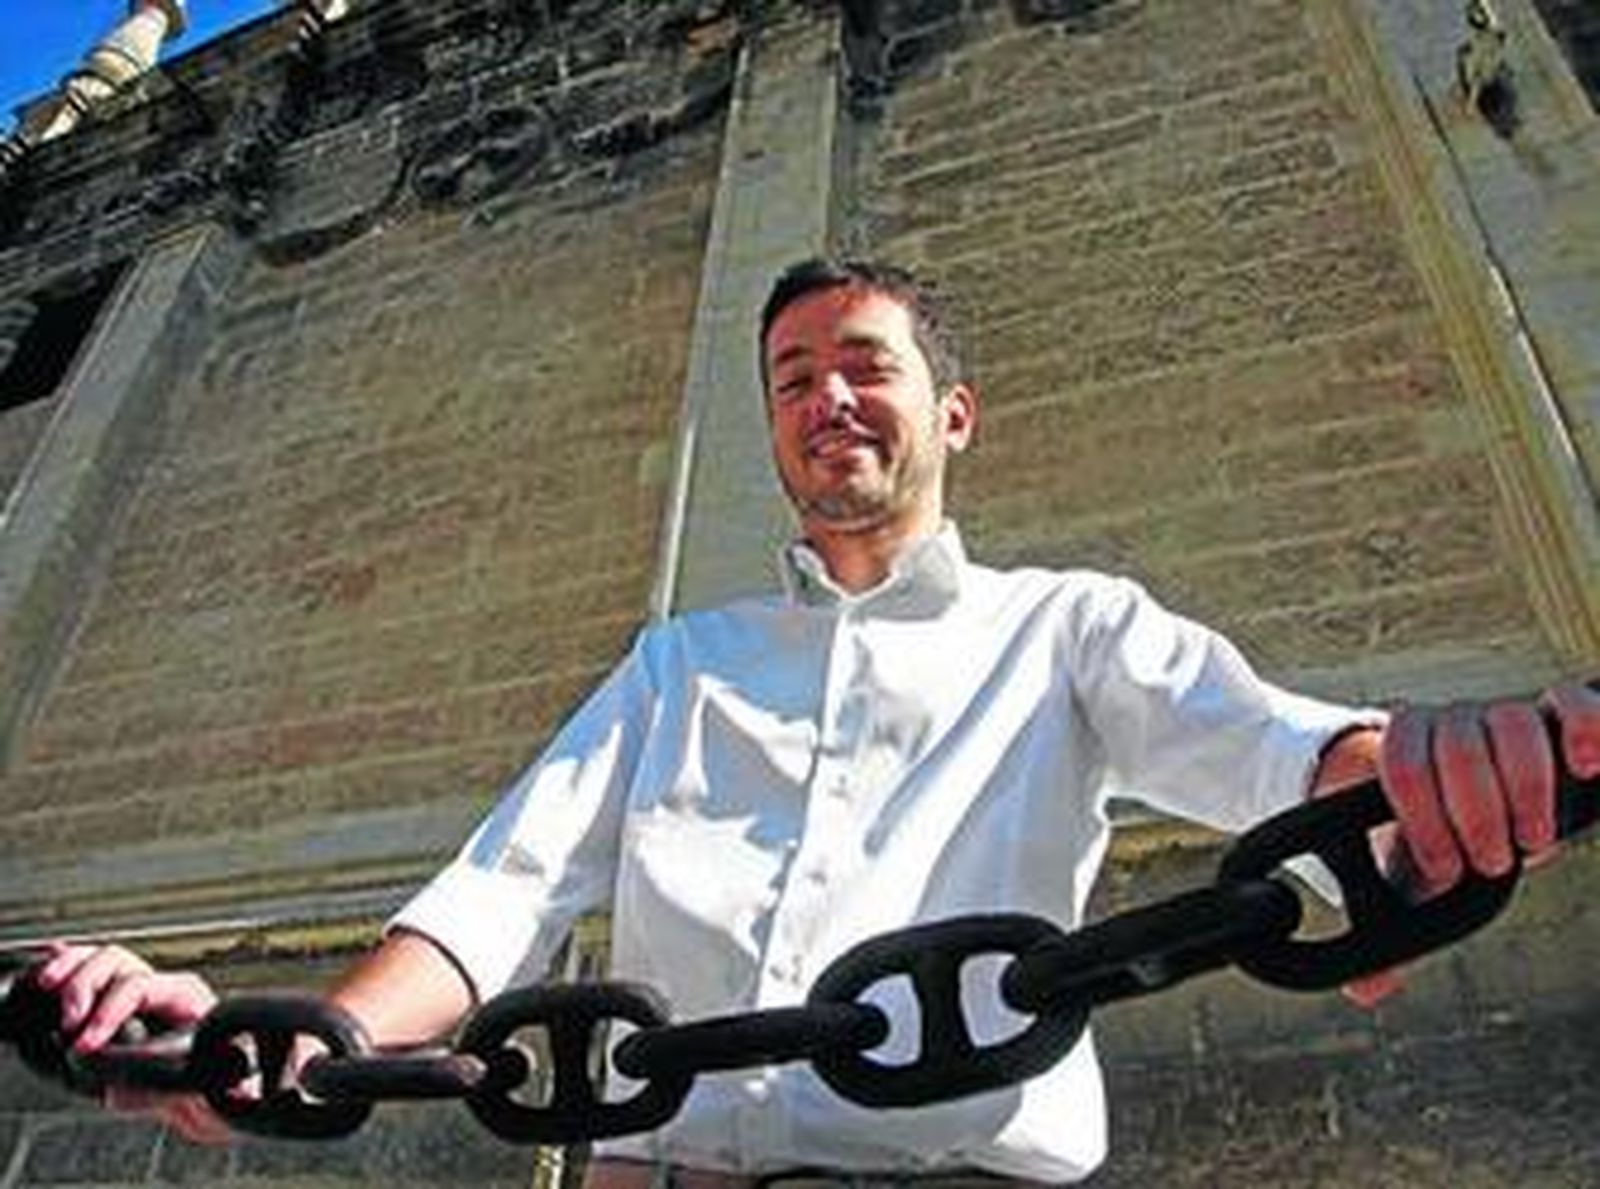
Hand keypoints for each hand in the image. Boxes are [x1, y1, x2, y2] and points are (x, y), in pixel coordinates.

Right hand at [32, 943, 228, 1143]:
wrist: (206, 1089)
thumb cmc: (208, 1083)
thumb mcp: (196, 1085)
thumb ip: (166, 1085)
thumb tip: (130, 1089)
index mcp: (185, 997)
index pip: (140, 986)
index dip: (108, 1012)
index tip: (86, 1044)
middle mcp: (158, 986)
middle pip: (117, 961)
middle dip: (85, 985)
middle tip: (69, 1022)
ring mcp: (134, 992)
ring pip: (99, 960)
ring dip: (70, 970)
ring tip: (49, 989)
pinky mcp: (112, 1005)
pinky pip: (86, 974)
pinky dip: (64, 970)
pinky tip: (48, 978)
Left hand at [1333, 681, 1598, 1007]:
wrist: (1464, 801)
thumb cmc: (1437, 843)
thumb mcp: (1410, 882)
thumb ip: (1388, 930)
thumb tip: (1364, 990)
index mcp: (1403, 753)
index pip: (1401, 765)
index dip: (1421, 817)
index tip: (1443, 868)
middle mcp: (1449, 725)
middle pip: (1456, 744)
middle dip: (1474, 810)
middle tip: (1489, 862)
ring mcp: (1503, 717)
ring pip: (1510, 722)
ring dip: (1524, 785)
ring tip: (1532, 840)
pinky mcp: (1556, 719)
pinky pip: (1569, 703)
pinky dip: (1582, 725)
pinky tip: (1586, 765)